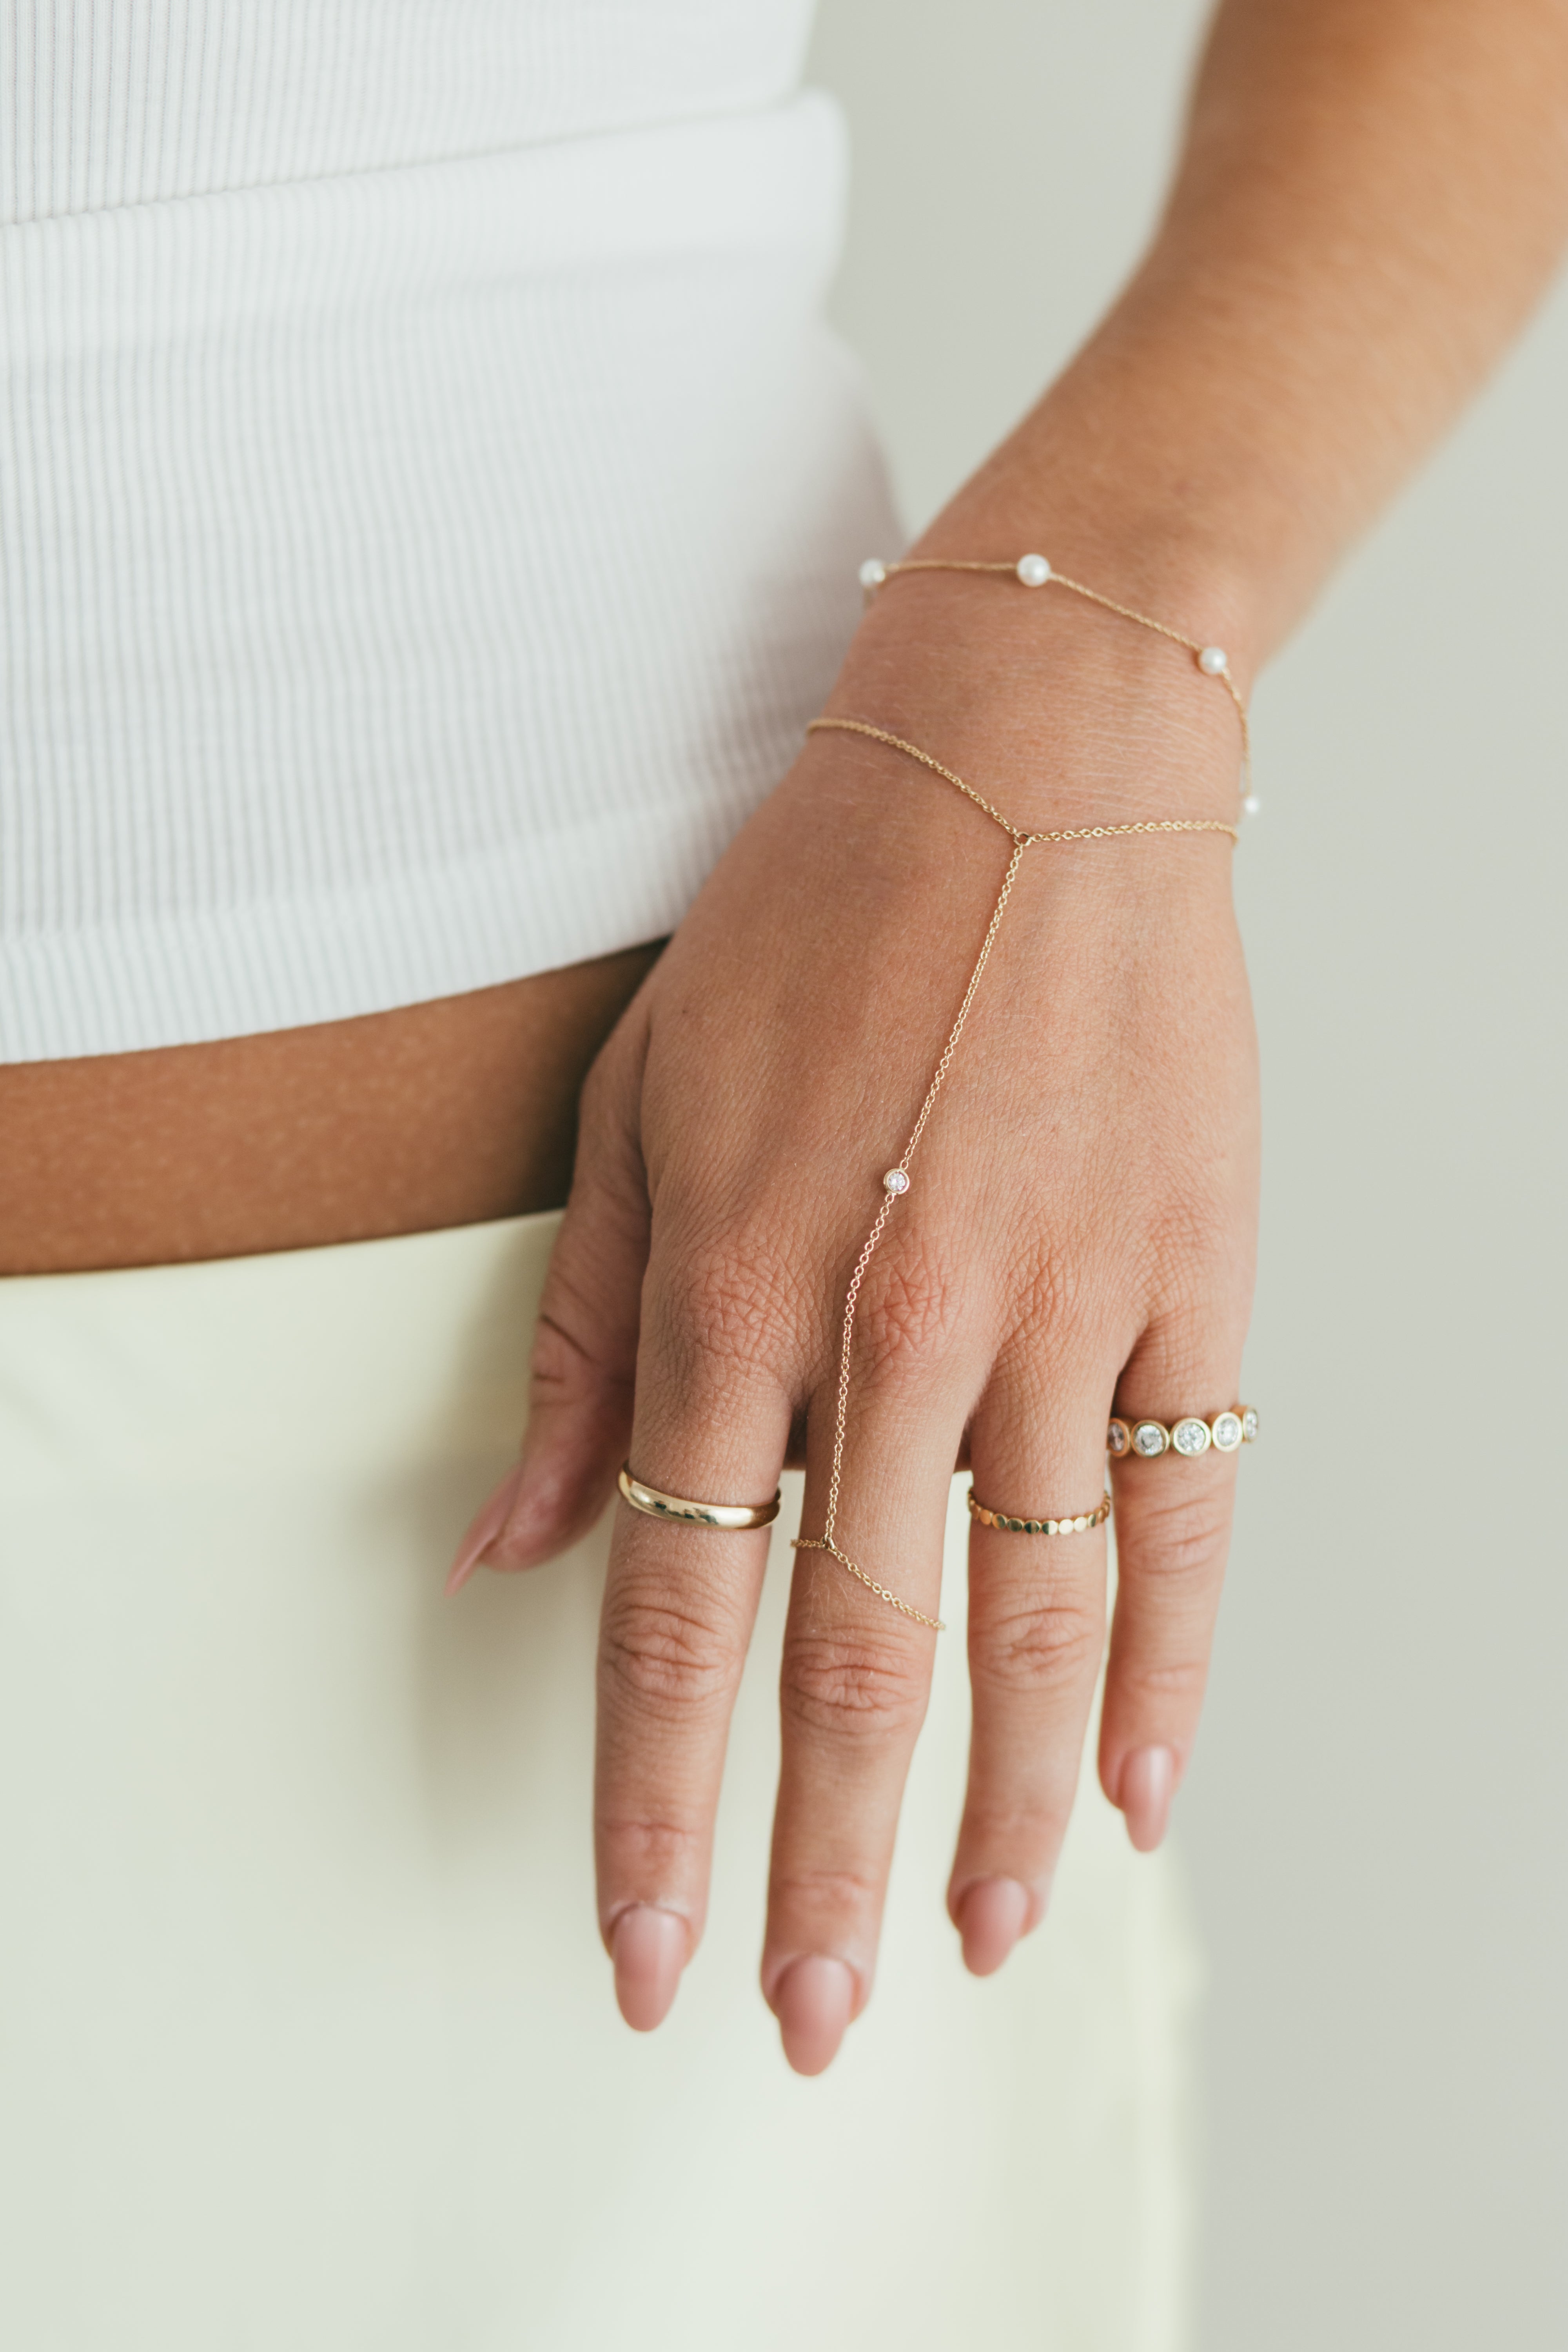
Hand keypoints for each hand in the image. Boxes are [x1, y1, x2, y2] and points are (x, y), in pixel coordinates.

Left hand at [449, 564, 1259, 2074]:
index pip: (687, 1605)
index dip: (657, 1800)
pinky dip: (1173, 1666)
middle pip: (862, 1657)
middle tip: (809, 2018)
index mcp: (744, 1284)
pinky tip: (1149, 1793)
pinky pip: (1187, 1513)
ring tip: (986, 1950)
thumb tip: (517, 1542)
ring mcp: (1064, 1308)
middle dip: (828, 1863)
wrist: (1026, 767)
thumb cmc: (811, 924)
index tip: (645, 1944)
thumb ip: (588, 1338)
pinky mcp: (1192, 1281)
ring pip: (1036, 1622)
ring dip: (1012, 1812)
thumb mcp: (640, 1100)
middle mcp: (903, 1325)